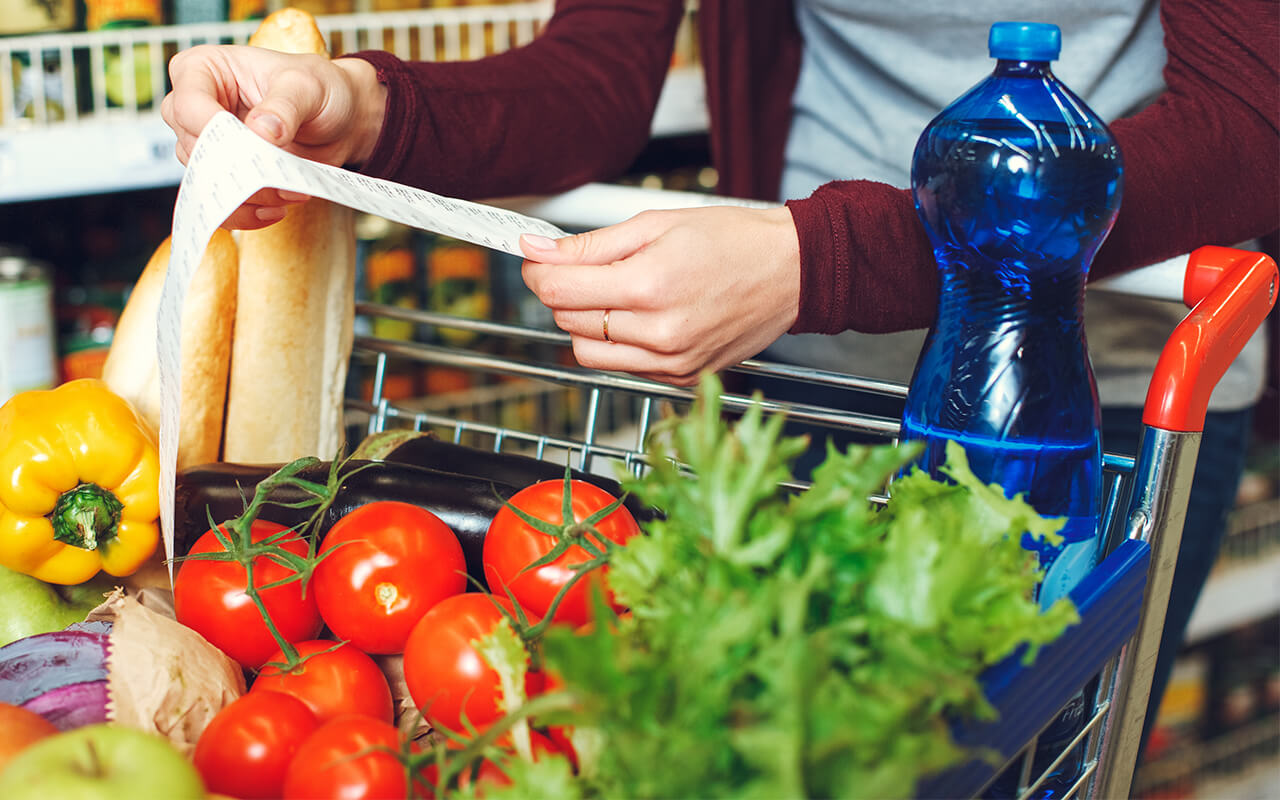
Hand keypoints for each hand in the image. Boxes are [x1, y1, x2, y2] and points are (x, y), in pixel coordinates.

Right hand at [161, 45, 385, 228]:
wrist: (340, 121)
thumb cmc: (320, 89)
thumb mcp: (307, 86)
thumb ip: (283, 106)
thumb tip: (261, 132)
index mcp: (203, 69)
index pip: (187, 105)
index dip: (214, 131)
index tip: (255, 144)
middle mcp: (195, 107)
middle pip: (194, 149)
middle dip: (238, 170)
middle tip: (279, 176)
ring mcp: (206, 144)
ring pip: (207, 181)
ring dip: (248, 195)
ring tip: (290, 191)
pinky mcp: (224, 174)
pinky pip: (219, 204)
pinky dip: (246, 213)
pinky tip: (276, 209)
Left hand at [520, 206, 800, 385]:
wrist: (791, 272)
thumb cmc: (734, 241)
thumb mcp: (656, 225)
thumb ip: (590, 244)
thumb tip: (537, 250)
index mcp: (649, 285)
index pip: (557, 290)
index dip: (538, 269)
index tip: (539, 256)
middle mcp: (658, 332)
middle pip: (567, 319)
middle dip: (565, 291)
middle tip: (587, 267)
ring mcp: (670, 361)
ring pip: (586, 351)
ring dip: (586, 322)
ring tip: (618, 293)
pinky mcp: (680, 377)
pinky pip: (621, 366)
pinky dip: (618, 343)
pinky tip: (644, 317)